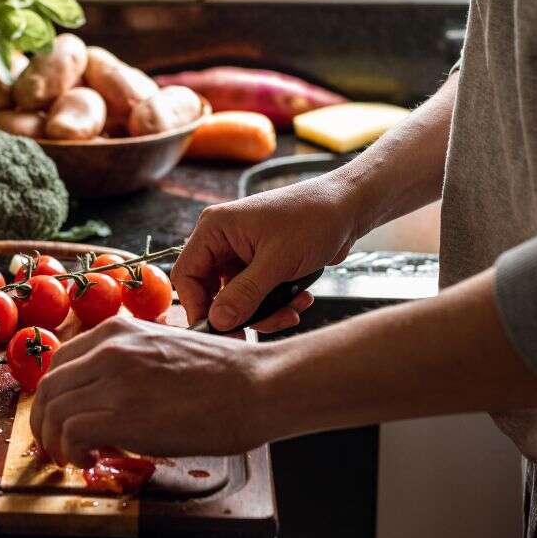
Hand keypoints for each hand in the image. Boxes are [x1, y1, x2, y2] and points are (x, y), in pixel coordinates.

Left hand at [29, 316, 273, 464]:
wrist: (257, 386)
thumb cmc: (224, 373)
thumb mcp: (164, 347)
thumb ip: (130, 360)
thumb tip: (109, 392)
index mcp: (118, 330)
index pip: (60, 362)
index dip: (55, 395)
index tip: (62, 416)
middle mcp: (109, 349)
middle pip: (49, 387)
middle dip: (45, 422)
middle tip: (57, 445)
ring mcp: (114, 381)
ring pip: (53, 411)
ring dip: (55, 441)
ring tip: (74, 457)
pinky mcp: (123, 415)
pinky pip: (71, 433)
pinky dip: (71, 452)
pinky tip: (89, 460)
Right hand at [173, 176, 359, 331]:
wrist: (349, 207)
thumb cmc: (314, 218)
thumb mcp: (278, 261)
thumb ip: (244, 294)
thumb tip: (217, 321)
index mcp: (216, 228)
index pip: (187, 275)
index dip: (197, 306)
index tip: (219, 330)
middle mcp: (224, 240)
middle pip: (212, 291)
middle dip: (239, 313)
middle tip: (258, 330)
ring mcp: (243, 253)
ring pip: (238, 298)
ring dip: (265, 311)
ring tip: (292, 311)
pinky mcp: (261, 264)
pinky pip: (258, 295)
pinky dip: (277, 304)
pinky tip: (301, 299)